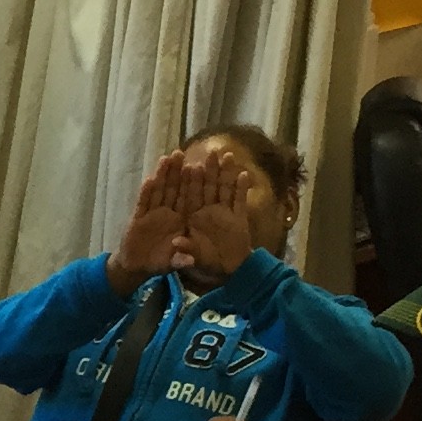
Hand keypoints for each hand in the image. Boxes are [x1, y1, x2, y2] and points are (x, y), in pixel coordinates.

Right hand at [108, 154, 186, 293]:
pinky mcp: (139, 218)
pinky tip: (148, 180)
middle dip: (177, 172)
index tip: (199, 166)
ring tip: (166, 158)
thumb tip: (189, 261)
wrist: (137, 266)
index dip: (193, 183)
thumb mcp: (172, 264)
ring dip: (162, 175)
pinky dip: (145, 193)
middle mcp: (169, 214)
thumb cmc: (158, 262)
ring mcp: (153, 214)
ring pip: (159, 191)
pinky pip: (143, 203)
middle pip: (174, 189)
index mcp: (182, 221)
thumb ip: (180, 261)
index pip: (189, 199)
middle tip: (181, 152)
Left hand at [175, 151, 257, 281]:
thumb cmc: (208, 262)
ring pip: (224, 189)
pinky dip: (242, 189)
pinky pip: (240, 201)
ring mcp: (223, 212)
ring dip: (227, 173)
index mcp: (193, 217)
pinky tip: (245, 174)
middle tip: (210, 151)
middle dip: (209, 169)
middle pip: (208, 187)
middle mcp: (207, 211)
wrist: (229, 270)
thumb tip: (177, 243)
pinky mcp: (238, 217)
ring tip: (228, 155)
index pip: (190, 196)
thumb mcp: (195, 258)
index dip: (190, 181)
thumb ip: (187, 250)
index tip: (188, 164)